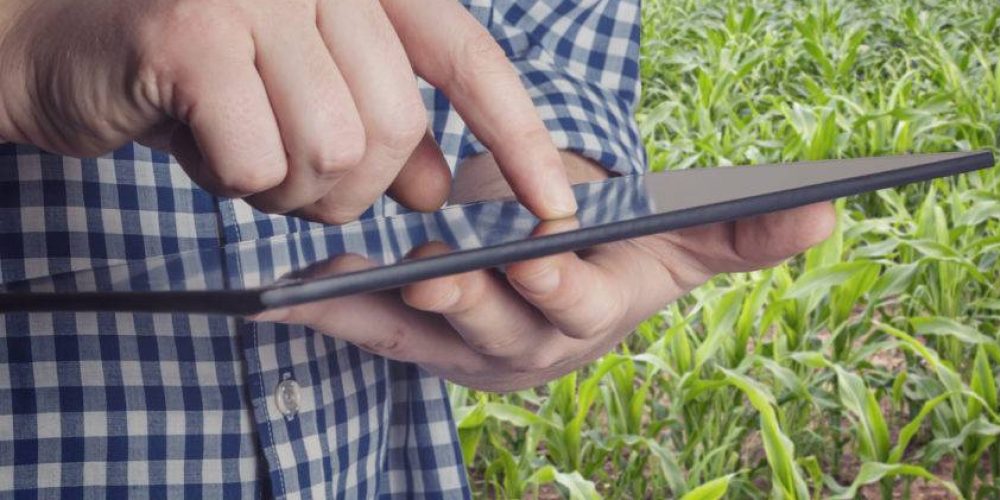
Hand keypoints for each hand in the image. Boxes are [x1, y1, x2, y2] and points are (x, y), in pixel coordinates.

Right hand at [0, 0, 575, 221]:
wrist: (60, 49)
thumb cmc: (196, 77)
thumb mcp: (305, 100)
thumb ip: (380, 134)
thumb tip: (439, 191)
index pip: (467, 59)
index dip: (517, 138)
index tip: (555, 210)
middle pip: (395, 126)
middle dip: (352, 186)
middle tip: (294, 179)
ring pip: (334, 150)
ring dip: (290, 189)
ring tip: (240, 154)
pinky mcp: (194, 31)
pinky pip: (260, 160)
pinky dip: (234, 181)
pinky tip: (199, 146)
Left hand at [252, 153, 835, 391]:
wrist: (560, 282)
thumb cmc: (622, 254)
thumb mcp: (681, 239)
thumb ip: (745, 231)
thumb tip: (831, 210)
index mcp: (590, 315)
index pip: (577, 307)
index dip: (559, 287)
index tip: (538, 255)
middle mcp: (527, 345)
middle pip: (495, 328)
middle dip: (468, 304)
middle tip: (435, 275)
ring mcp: (467, 348)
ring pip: (425, 336)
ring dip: (383, 311)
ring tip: (344, 279)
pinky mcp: (418, 341)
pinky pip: (372, 332)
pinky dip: (333, 314)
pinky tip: (295, 293)